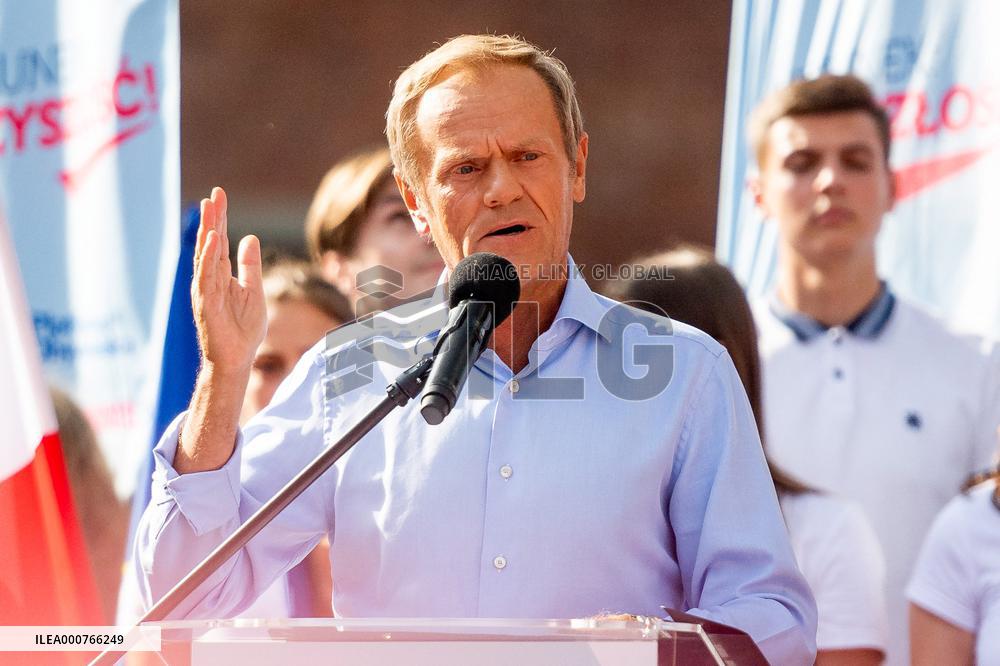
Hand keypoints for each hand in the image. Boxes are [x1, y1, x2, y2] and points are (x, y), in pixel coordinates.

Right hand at [192, 187, 265, 372]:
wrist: (237, 358)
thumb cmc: (243, 328)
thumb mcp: (253, 290)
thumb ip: (249, 265)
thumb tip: (250, 237)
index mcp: (221, 275)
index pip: (219, 241)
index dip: (219, 218)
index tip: (219, 195)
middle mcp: (210, 279)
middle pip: (210, 243)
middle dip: (212, 218)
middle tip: (215, 194)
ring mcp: (206, 291)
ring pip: (206, 255)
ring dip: (207, 232)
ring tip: (210, 209)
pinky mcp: (206, 304)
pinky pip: (206, 277)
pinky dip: (208, 258)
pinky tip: (211, 240)